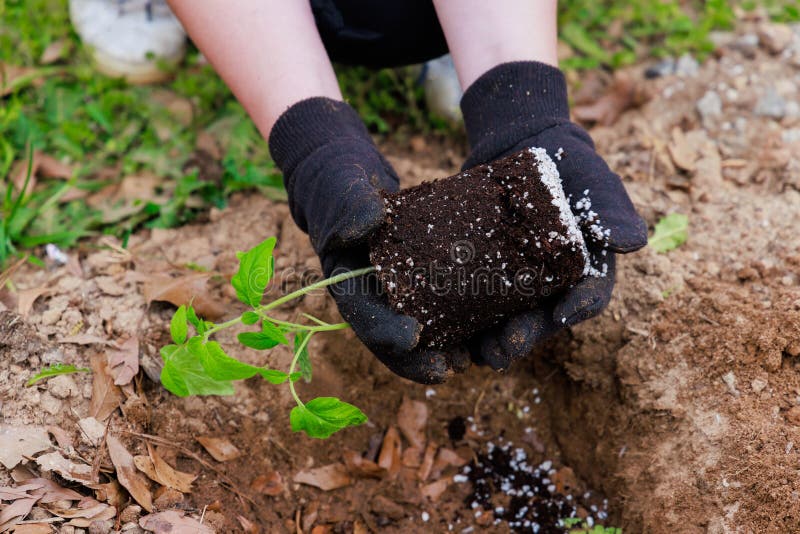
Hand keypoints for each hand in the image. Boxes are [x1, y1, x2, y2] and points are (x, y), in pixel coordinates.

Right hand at [269, 97, 468, 382]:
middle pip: (391, 337)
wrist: (347, 175)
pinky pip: (437, 305)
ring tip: (471, 360)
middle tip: (448, 369)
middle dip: (417, 358)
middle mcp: (370, 293)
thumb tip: (370, 221)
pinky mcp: (418, 278)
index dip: (386, 331)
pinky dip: (457, 322)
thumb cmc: (337, 182)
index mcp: (346, 281)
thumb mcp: (339, 189)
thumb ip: (350, 206)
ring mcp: (394, 289)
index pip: (363, 315)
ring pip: (418, 329)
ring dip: (442, 349)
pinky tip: (483, 331)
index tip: (413, 338)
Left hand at [459, 62, 647, 369]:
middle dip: (526, 336)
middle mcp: (553, 285)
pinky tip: (447, 332)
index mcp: (587, 270)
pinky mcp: (487, 274)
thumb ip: (611, 210)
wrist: (524, 147)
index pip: (588, 295)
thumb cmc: (569, 166)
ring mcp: (519, 283)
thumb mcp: (595, 182)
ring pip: (509, 320)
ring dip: (495, 341)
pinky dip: (465, 320)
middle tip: (507, 348)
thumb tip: (630, 241)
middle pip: (543, 319)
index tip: (562, 316)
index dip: (576, 308)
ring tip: (478, 353)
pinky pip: (478, 302)